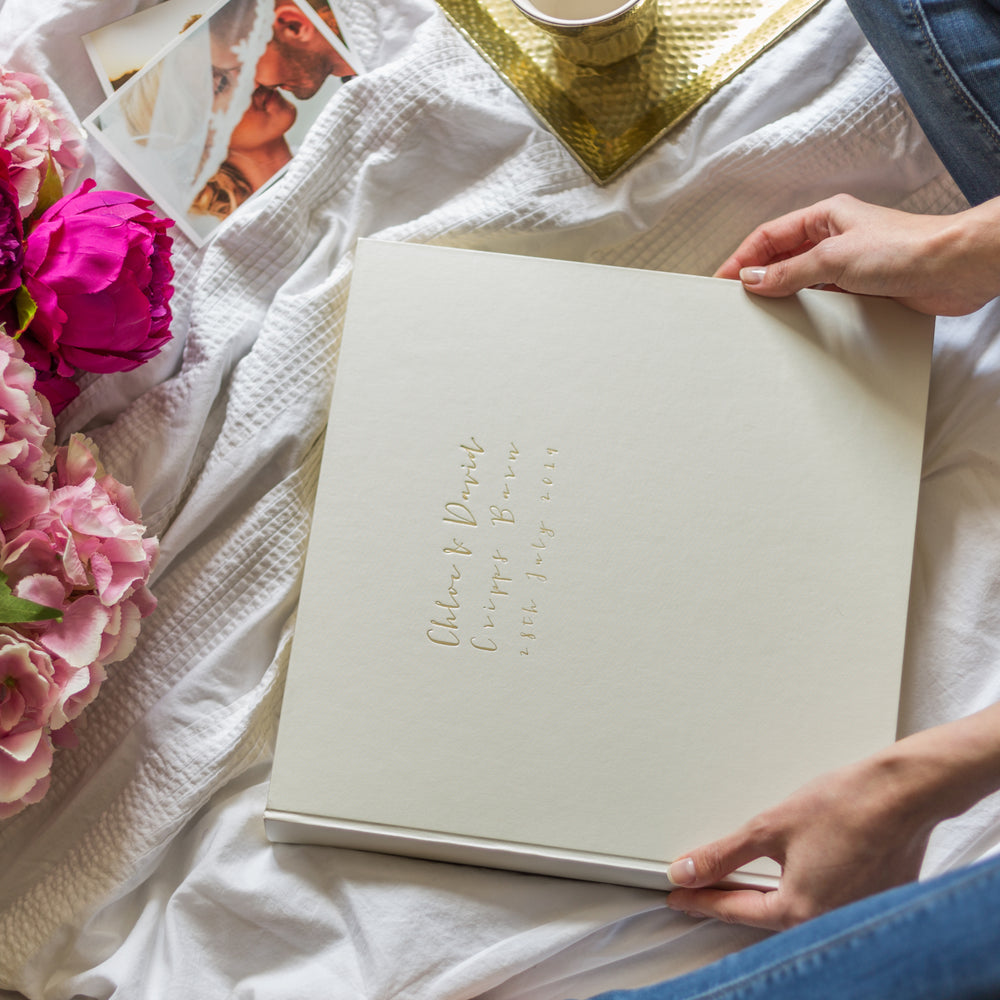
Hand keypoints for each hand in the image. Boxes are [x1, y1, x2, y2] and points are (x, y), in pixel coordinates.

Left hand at [663, 754, 932, 929]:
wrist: (904, 792)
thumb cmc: (847, 806)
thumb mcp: (769, 827)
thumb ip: (724, 855)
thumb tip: (688, 871)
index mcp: (800, 911)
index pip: (735, 910)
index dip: (701, 900)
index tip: (679, 897)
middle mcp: (829, 922)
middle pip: (765, 913)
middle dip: (732, 898)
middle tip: (702, 886)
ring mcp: (854, 912)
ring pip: (795, 906)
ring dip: (766, 891)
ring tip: (739, 875)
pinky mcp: (873, 897)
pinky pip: (825, 897)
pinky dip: (801, 884)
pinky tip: (792, 866)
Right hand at [714, 193, 999, 315]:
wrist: (956, 268)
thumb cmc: (907, 248)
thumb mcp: (834, 258)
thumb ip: (790, 271)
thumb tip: (754, 279)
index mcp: (827, 216)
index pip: (770, 236)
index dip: (742, 258)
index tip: (722, 281)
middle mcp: (836, 237)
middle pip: (783, 256)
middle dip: (758, 276)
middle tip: (735, 300)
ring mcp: (850, 264)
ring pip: (802, 278)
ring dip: (782, 293)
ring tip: (760, 312)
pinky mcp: (864, 288)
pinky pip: (824, 298)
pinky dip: (807, 308)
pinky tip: (797, 321)